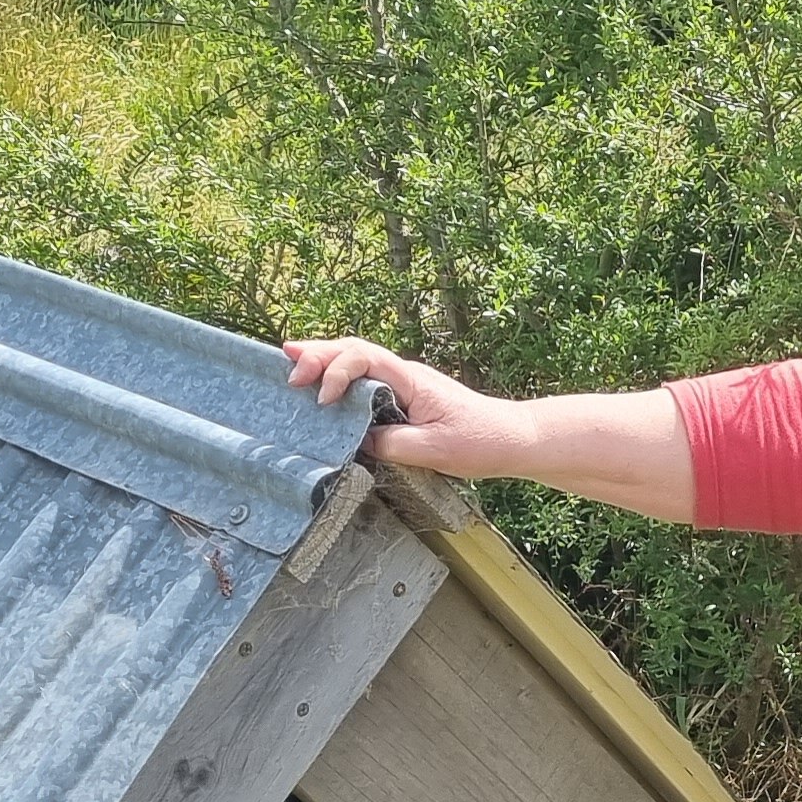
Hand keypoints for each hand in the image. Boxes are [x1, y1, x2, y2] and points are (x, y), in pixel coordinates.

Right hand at [281, 336, 528, 480]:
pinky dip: (341, 376)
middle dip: (318, 354)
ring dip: (325, 359)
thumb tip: (358, 442)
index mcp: (412, 380)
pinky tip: (323, 383)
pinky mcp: (406, 397)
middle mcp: (406, 374)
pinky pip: (367, 378)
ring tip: (290, 359)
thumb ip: (391, 445)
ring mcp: (405, 384)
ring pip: (359, 360)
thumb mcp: (433, 451)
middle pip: (355, 350)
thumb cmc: (481, 441)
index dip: (336, 372)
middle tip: (287, 364)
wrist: (514, 439)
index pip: (364, 358)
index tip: (324, 401)